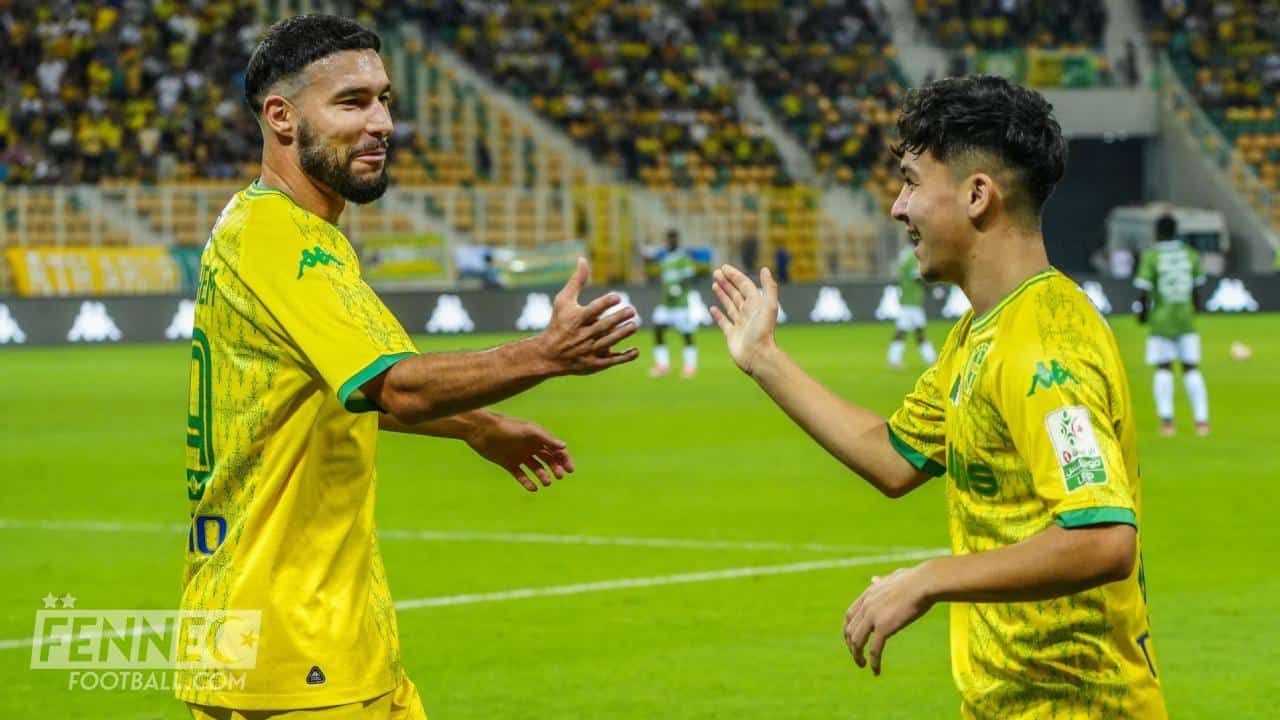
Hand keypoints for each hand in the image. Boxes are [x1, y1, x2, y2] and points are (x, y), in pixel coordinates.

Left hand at [466, 414, 574, 491]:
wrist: (482, 431)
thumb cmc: (507, 428)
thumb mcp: (529, 431)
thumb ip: (547, 439)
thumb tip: (565, 446)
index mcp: (537, 437)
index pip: (556, 449)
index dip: (564, 459)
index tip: (569, 470)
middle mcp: (530, 447)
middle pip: (548, 460)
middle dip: (556, 468)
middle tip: (559, 476)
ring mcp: (520, 456)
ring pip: (536, 469)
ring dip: (543, 476)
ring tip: (546, 483)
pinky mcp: (509, 464)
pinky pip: (521, 475)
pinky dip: (527, 482)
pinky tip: (533, 488)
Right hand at [539, 257, 639, 374]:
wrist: (549, 354)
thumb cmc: (558, 323)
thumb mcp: (564, 300)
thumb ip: (577, 281)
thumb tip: (583, 259)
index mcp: (576, 319)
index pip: (592, 310)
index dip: (605, 303)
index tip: (617, 296)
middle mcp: (582, 335)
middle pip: (603, 326)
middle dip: (617, 318)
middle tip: (632, 310)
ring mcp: (589, 351)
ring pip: (608, 342)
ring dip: (622, 334)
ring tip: (634, 325)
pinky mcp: (594, 364)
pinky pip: (611, 361)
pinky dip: (623, 357)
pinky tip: (635, 351)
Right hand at [709, 264, 778, 375]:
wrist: (758, 356)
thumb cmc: (764, 331)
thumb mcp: (769, 306)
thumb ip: (769, 287)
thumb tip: (765, 269)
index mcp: (756, 304)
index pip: (744, 285)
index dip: (734, 276)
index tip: (724, 268)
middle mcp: (748, 313)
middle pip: (736, 293)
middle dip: (726, 282)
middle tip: (716, 273)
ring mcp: (739, 324)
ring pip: (729, 305)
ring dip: (722, 294)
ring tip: (714, 284)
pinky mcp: (732, 335)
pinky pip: (723, 322)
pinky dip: (718, 315)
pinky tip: (712, 308)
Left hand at [842, 564, 934, 675]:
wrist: (924, 583)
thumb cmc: (914, 579)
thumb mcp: (892, 578)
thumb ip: (880, 581)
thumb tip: (873, 579)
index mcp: (868, 594)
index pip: (849, 615)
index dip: (848, 630)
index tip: (852, 640)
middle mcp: (866, 606)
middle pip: (849, 630)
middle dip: (851, 645)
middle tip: (857, 656)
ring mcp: (873, 616)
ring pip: (857, 642)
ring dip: (857, 656)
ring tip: (863, 665)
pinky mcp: (884, 627)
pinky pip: (874, 649)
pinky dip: (873, 661)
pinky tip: (876, 670)